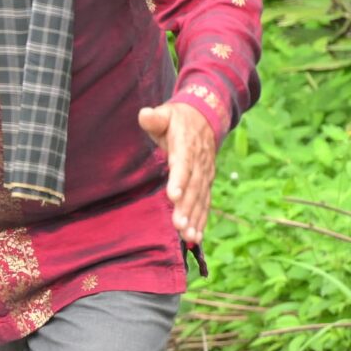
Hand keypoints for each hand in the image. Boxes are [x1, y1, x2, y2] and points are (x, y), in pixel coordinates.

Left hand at [137, 102, 218, 242]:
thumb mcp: (166, 113)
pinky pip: (205, 203)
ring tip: (187, 236)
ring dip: (194, 218)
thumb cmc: (177, 119)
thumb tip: (145, 115)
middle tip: (179, 225)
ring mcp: (205, 174)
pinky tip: (195, 237)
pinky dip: (201, 220)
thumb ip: (155, 118)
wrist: (205, 118)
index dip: (179, 180)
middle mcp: (199, 163)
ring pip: (200, 198)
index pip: (183, 164)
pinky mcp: (206, 183)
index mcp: (186, 145)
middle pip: (193, 187)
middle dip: (187, 207)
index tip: (173, 196)